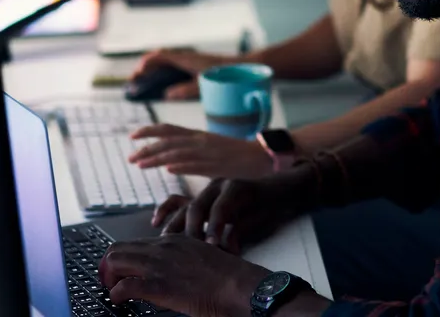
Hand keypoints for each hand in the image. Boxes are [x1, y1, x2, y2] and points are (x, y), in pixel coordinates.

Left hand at [99, 234, 269, 316]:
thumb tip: (172, 274)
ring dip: (109, 277)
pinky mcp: (158, 286)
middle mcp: (163, 248)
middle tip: (112, 281)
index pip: (136, 243)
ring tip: (114, 289)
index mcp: (175, 240)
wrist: (241, 288)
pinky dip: (116, 295)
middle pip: (119, 247)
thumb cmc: (230, 279)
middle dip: (110, 265)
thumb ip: (184, 260)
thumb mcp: (203, 259)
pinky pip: (123, 287)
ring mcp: (160, 266)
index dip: (126, 259)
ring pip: (114, 260)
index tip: (124, 272)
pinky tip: (121, 301)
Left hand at [129, 124, 271, 178]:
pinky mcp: (218, 165)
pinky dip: (181, 166)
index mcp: (198, 135)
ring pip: (177, 153)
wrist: (262, 155)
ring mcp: (208, 153)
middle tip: (130, 157)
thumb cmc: (237, 154)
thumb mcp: (211, 148)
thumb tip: (171, 162)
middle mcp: (200, 141)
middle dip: (146, 148)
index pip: (168, 129)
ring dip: (156, 158)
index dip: (149, 131)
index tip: (132, 136)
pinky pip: (196, 165)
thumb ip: (192, 152)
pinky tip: (168, 169)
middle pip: (168, 141)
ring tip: (140, 165)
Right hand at [134, 49, 235, 99]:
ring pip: (164, 59)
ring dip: (152, 66)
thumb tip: (167, 95)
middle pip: (158, 56)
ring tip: (142, 79)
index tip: (137, 73)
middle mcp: (185, 56)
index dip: (146, 64)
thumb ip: (185, 90)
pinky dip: (161, 68)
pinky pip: (171, 62)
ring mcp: (188, 59)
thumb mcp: (203, 84)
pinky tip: (160, 80)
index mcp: (185, 59)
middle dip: (144, 65)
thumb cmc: (223, 75)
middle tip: (134, 79)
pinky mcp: (192, 63)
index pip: (159, 56)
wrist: (239, 66)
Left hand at [151, 175, 312, 253]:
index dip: (164, 215)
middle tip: (177, 251)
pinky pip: (226, 208)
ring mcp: (226, 186)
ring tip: (199, 248)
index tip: (154, 229)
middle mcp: (212, 189)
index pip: (177, 204)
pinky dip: (222, 227)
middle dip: (180, 230)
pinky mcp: (241, 187)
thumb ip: (214, 234)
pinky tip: (223, 243)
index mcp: (206, 197)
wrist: (285, 193)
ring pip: (202, 206)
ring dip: (199, 230)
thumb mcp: (232, 224)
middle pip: (188, 208)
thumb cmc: (257, 210)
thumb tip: (196, 254)